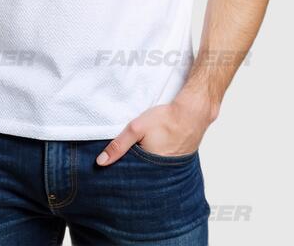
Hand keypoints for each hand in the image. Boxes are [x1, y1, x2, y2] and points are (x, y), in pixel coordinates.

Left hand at [95, 97, 212, 166]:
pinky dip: (157, 161)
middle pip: (142, 177)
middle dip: (133, 173)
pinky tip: (154, 152)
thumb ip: (118, 145)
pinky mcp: (178, 162)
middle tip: (125, 166)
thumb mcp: (136, 129)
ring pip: (153, 172)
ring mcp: (172, 169)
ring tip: (140, 157)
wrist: (192, 113)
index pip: (131, 180)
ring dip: (145, 167)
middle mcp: (163, 174)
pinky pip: (163, 166)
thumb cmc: (166, 120)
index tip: (112, 173)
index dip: (121, 176)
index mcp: (151, 169)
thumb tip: (101, 162)